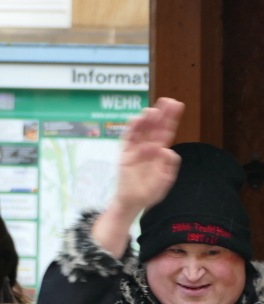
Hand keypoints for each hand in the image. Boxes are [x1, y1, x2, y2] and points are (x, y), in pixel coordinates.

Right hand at [114, 97, 184, 214]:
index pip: (166, 131)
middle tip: (169, 100)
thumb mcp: (166, 179)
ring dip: (147, 119)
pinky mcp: (124, 154)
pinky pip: (128, 138)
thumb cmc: (149, 192)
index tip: (177, 105)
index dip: (172, 118)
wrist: (133, 203)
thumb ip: (169, 164)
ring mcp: (135, 150)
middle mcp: (148, 147)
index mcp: (159, 152)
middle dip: (162, 114)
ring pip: (142, 130)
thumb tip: (166, 149)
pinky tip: (138, 119)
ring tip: (154, 109)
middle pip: (155, 127)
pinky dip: (132, 129)